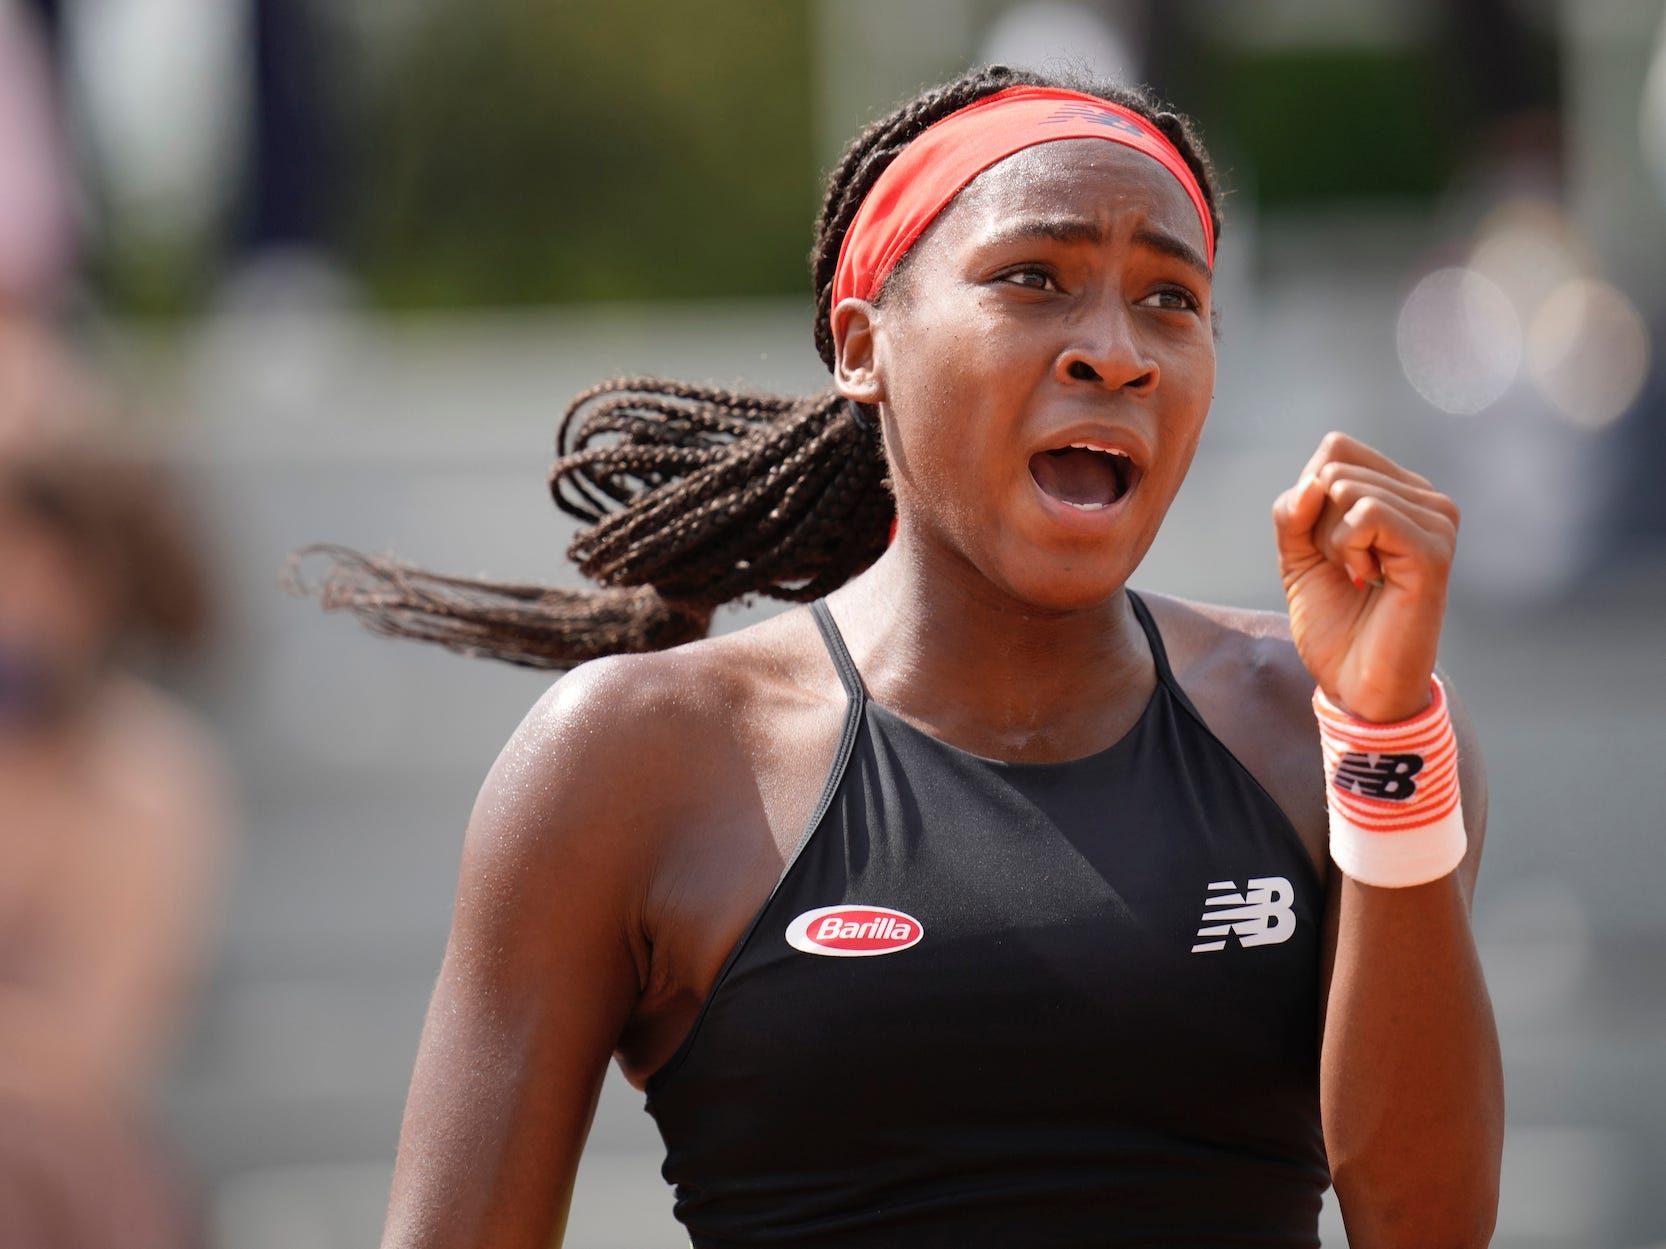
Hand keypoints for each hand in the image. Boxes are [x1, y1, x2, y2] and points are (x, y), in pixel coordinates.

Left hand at [1271, 432, 1458, 722]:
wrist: (1355, 683)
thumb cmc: (1335, 622)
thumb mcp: (1297, 555)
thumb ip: (1294, 510)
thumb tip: (1313, 481)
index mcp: (1400, 493)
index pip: (1337, 450)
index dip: (1309, 497)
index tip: (1325, 547)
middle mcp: (1427, 500)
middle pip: (1335, 467)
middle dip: (1316, 524)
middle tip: (1344, 569)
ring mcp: (1437, 521)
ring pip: (1346, 487)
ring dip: (1330, 542)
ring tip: (1359, 578)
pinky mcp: (1434, 549)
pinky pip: (1367, 513)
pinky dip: (1346, 548)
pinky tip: (1368, 580)